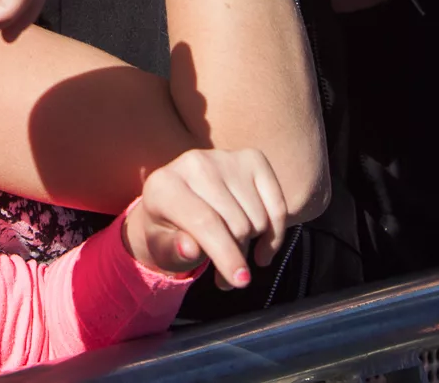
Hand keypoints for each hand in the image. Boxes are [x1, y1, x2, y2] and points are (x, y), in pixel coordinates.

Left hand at [121, 148, 292, 290]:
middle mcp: (194, 163)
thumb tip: (190, 248)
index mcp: (165, 184)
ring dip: (252, 246)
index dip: (226, 255)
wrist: (176, 203)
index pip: (205, 222)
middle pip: (237, 224)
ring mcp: (225, 157)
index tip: (239, 281)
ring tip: (232, 253)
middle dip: (236, 256)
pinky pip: (277, 207)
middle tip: (225, 275)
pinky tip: (260, 249)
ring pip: (258, 219)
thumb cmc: (167, 231)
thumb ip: (174, 250)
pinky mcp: (252, 158)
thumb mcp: (162, 247)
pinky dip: (275, 235)